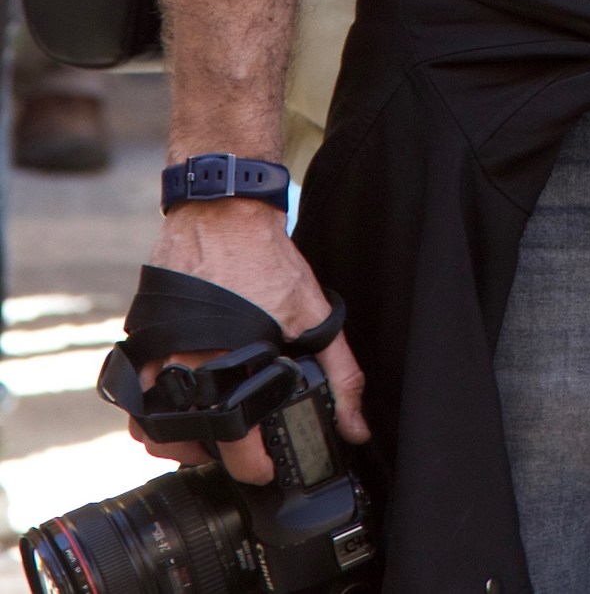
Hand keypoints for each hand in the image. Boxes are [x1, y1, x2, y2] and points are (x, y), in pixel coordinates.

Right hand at [137, 200, 368, 483]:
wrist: (223, 216)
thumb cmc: (267, 263)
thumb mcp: (315, 316)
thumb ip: (340, 374)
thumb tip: (356, 426)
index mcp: (231, 364)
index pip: (235, 445)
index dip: (253, 468)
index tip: (266, 470)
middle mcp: (185, 368)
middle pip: (186, 446)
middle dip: (214, 458)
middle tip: (239, 450)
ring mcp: (155, 358)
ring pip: (151, 431)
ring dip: (179, 442)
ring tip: (211, 433)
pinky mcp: (140, 346)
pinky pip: (136, 400)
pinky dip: (154, 414)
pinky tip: (183, 405)